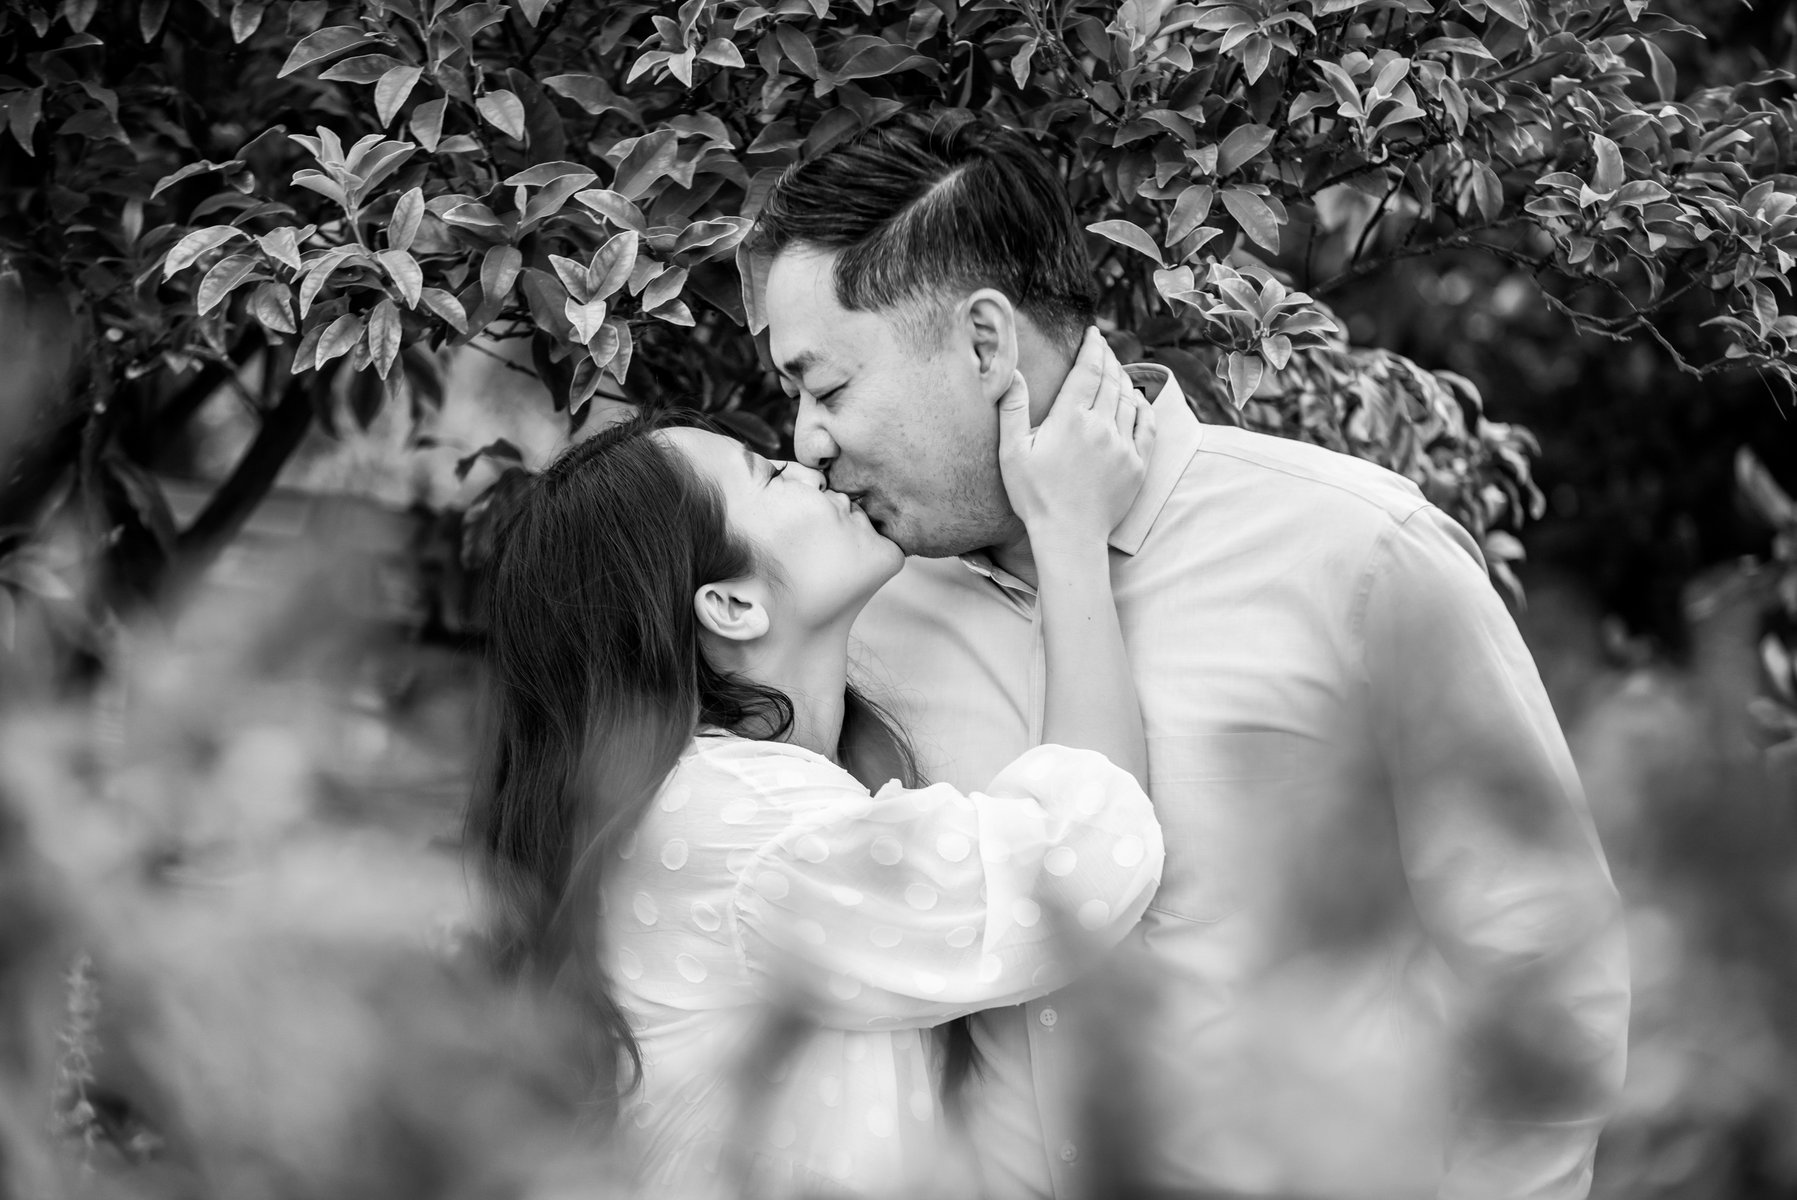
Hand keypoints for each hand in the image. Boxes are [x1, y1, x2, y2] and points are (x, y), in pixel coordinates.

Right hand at [997, 327, 1155, 548]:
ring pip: (1130, 399)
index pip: (1087, 370)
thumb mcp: (1012, 452)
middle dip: (1108, 358)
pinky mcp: (1138, 464)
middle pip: (1111, 380)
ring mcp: (1123, 445)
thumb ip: (1013, 409)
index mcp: (1070, 418)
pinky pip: (1147, 425)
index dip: (1092, 347)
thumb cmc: (1035, 497)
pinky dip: (1143, 407)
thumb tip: (1012, 373)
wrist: (1069, 536)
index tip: (1093, 333)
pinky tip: (1138, 400)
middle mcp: (1101, 426)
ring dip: (1124, 379)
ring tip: (1117, 370)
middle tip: (1104, 346)